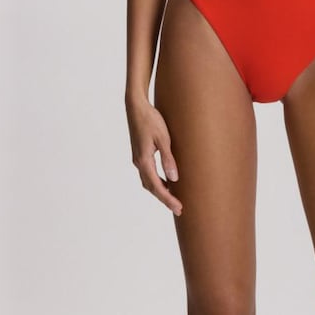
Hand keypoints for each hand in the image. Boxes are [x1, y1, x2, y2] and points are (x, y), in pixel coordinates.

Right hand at [125, 96, 182, 215]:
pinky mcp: (139, 154)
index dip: (168, 199)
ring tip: (174, 197)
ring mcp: (137, 158)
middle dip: (164, 198)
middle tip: (178, 208)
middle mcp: (138, 162)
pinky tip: (165, 180)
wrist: (136, 107)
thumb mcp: (163, 138)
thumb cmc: (151, 119)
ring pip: (148, 181)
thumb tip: (174, 178)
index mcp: (144, 160)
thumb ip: (168, 158)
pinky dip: (156, 181)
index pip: (156, 186)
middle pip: (151, 187)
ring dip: (159, 190)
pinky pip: (147, 173)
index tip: (178, 208)